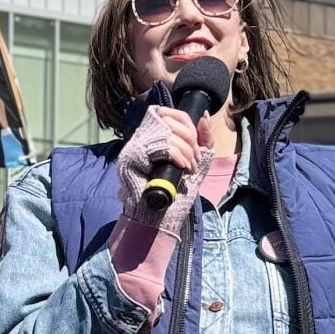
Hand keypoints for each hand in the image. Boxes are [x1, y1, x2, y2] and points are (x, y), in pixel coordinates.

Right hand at [117, 104, 212, 236]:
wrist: (162, 219)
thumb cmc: (177, 195)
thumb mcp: (197, 164)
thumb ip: (203, 140)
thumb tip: (203, 116)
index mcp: (155, 136)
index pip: (172, 114)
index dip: (188, 126)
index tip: (197, 149)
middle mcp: (142, 137)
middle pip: (170, 120)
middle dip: (190, 141)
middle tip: (194, 162)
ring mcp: (134, 146)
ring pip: (167, 132)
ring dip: (185, 151)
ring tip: (189, 168)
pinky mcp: (131, 157)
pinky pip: (160, 145)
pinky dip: (176, 154)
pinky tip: (182, 166)